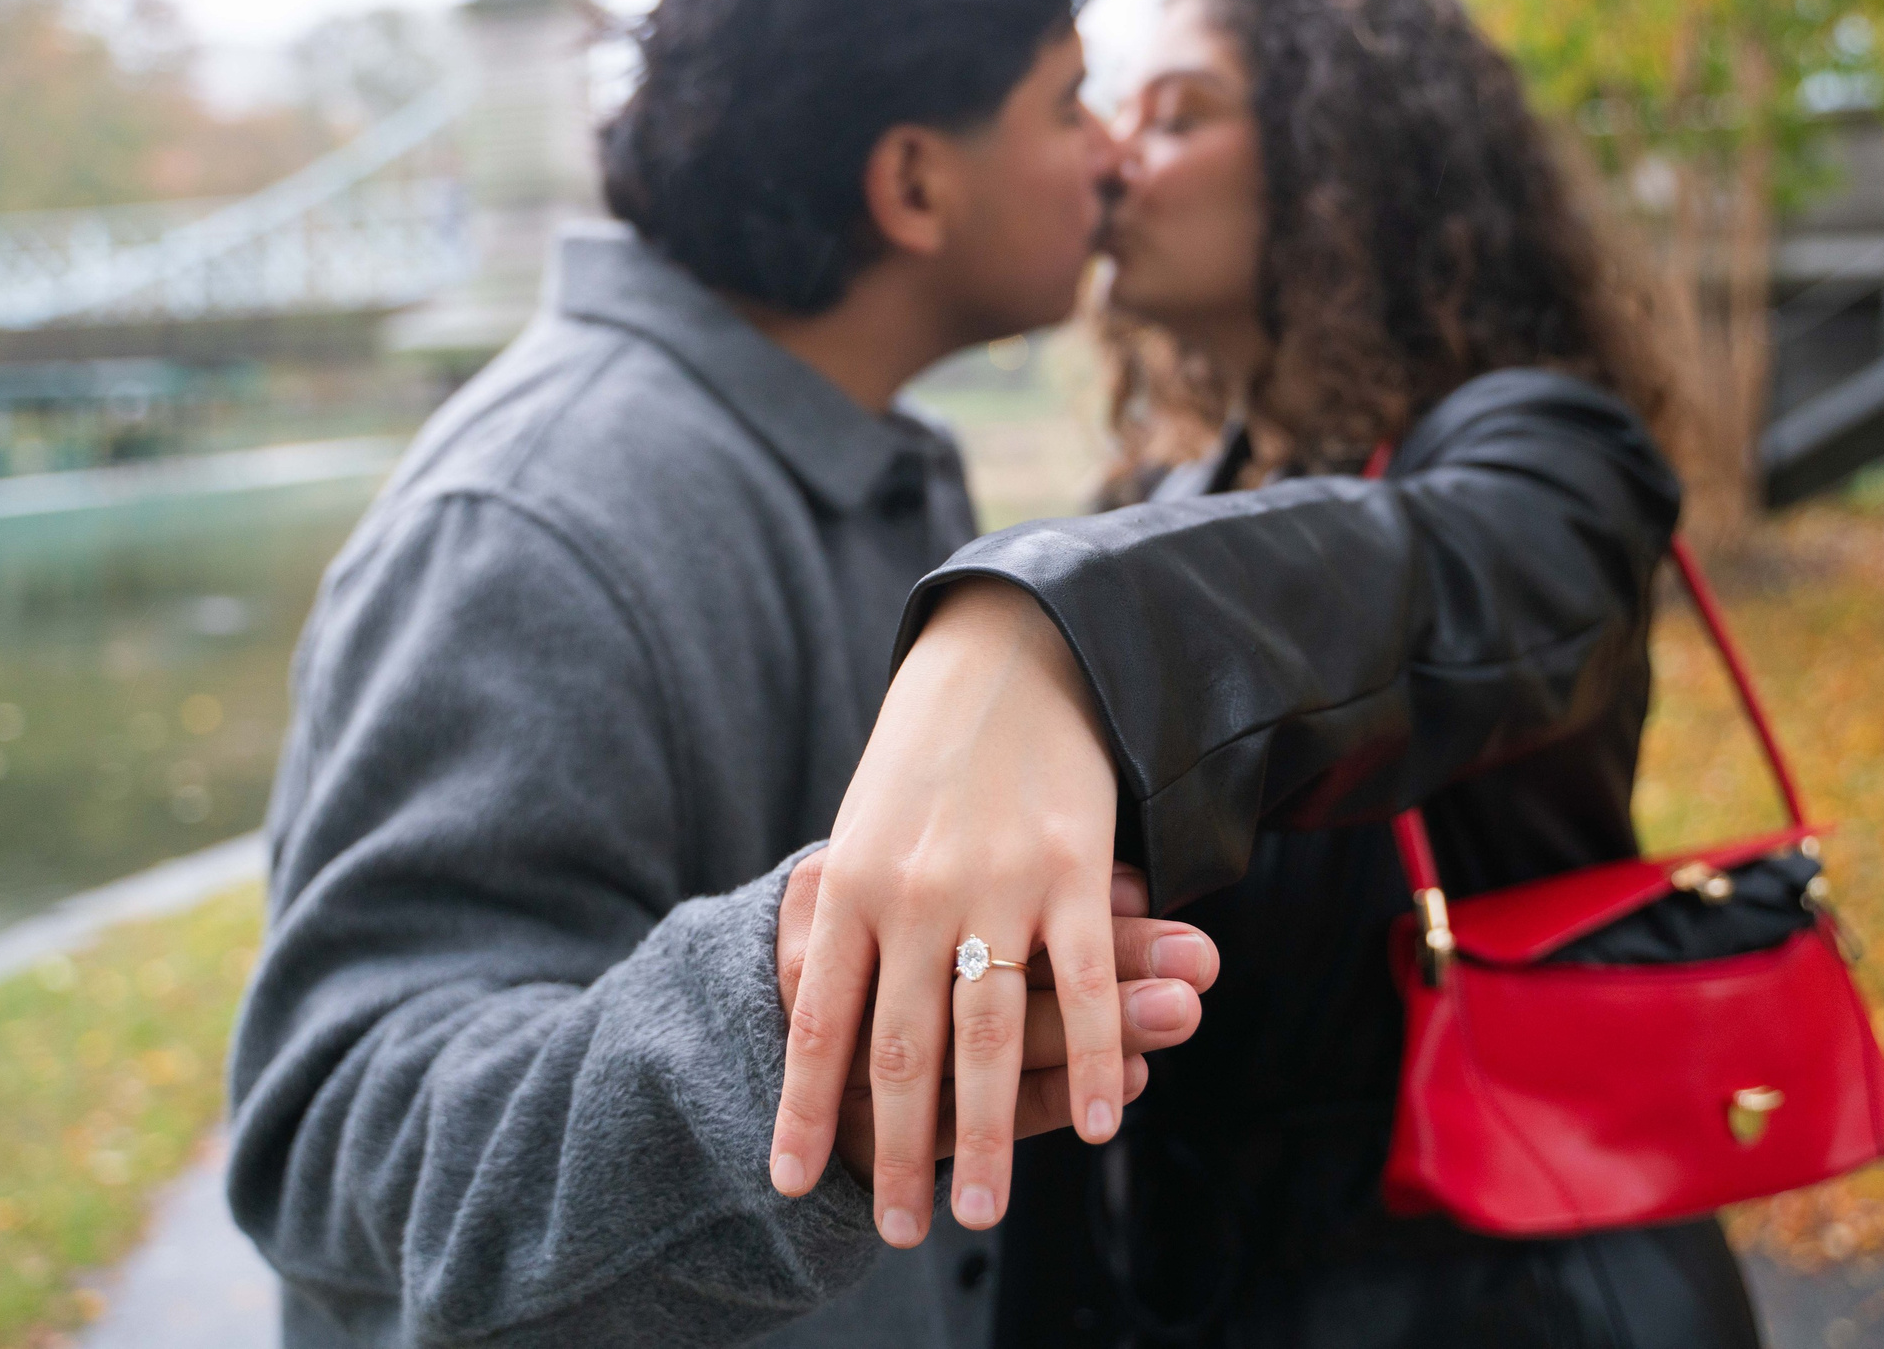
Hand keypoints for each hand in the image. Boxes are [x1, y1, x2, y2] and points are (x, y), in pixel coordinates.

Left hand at [769, 580, 1129, 1246]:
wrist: (1008, 652)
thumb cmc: (926, 757)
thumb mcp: (862, 828)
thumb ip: (843, 920)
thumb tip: (812, 1017)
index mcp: (848, 880)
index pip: (819, 1020)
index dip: (804, 1107)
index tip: (791, 1182)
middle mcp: (914, 888)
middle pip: (903, 1048)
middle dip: (897, 1150)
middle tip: (900, 1232)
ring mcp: (997, 878)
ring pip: (990, 1031)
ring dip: (985, 1134)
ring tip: (978, 1214)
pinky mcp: (1076, 863)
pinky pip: (1083, 979)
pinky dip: (1090, 1059)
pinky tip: (1092, 1128)